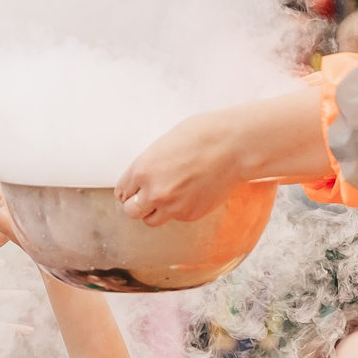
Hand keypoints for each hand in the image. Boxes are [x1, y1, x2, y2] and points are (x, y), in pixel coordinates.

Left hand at [117, 109, 264, 226]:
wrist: (234, 147)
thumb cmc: (203, 136)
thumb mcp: (164, 145)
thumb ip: (149, 165)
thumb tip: (144, 178)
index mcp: (143, 170)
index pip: (122, 191)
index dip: (129, 190)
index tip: (134, 189)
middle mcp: (154, 192)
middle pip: (131, 211)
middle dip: (137, 204)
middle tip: (147, 197)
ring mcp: (173, 207)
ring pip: (151, 221)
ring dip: (155, 212)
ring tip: (169, 198)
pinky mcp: (190, 215)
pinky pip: (176, 218)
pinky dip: (179, 210)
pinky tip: (191, 193)